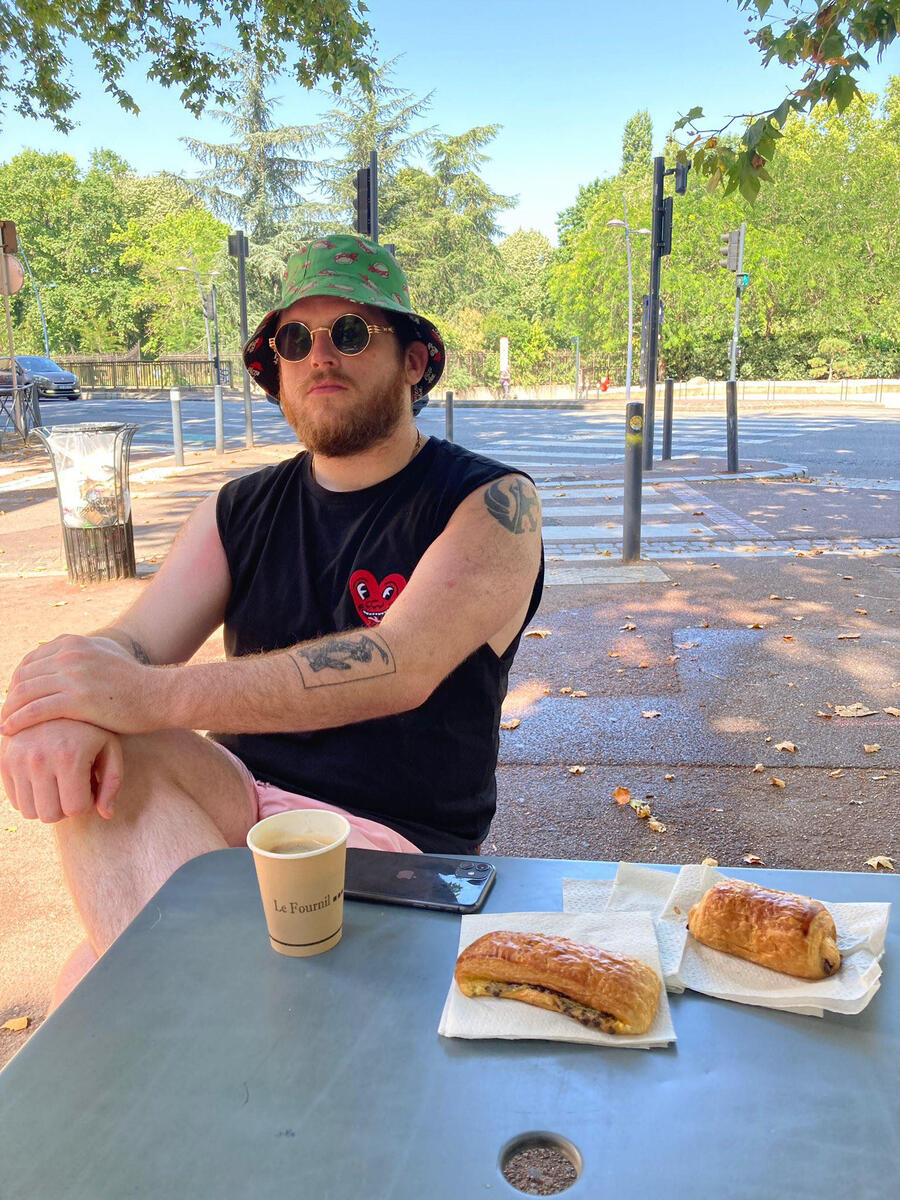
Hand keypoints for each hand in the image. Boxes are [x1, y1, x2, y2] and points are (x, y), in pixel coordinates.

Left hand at [0, 634, 165, 735]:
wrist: (159, 696)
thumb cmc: (133, 684)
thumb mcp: (104, 657)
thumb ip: (80, 656)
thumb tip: (58, 660)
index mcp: (73, 643)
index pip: (30, 661)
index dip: (16, 682)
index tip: (13, 700)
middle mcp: (70, 654)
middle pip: (23, 677)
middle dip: (10, 697)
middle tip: (3, 715)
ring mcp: (73, 675)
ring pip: (24, 694)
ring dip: (8, 711)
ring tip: (2, 725)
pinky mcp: (77, 699)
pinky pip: (35, 711)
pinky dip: (17, 721)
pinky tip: (9, 732)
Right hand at [0, 719, 123, 821]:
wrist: (56, 699)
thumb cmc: (90, 727)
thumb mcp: (110, 747)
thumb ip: (113, 782)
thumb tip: (107, 815)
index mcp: (69, 756)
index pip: (75, 809)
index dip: (87, 801)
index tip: (90, 784)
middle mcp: (39, 758)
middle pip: (50, 815)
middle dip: (66, 806)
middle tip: (74, 785)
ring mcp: (17, 759)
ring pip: (29, 812)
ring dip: (46, 804)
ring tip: (59, 781)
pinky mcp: (3, 760)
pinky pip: (15, 800)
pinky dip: (31, 796)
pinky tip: (44, 777)